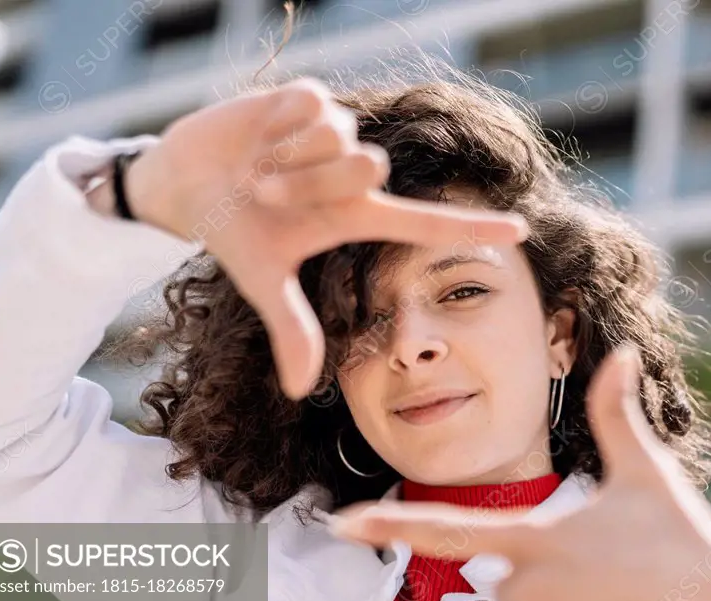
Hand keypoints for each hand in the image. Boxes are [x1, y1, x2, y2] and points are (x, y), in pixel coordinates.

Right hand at [123, 78, 526, 398]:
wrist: (187, 181)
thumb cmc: (236, 232)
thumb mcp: (263, 281)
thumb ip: (291, 328)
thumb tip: (300, 393)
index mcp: (357, 217)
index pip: (428, 223)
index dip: (476, 228)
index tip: (523, 232)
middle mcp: (356, 173)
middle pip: (373, 167)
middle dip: (312, 183)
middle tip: (267, 193)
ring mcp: (335, 133)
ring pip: (339, 136)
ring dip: (288, 157)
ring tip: (259, 166)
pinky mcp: (309, 97)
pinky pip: (311, 106)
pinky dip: (276, 126)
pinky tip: (260, 134)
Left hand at [331, 346, 710, 600]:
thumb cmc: (686, 546)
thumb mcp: (648, 474)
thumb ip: (616, 414)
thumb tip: (618, 352)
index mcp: (537, 536)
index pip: (446, 526)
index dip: (389, 522)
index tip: (342, 519)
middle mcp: (529, 590)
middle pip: (507, 579)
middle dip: (546, 574)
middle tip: (608, 571)